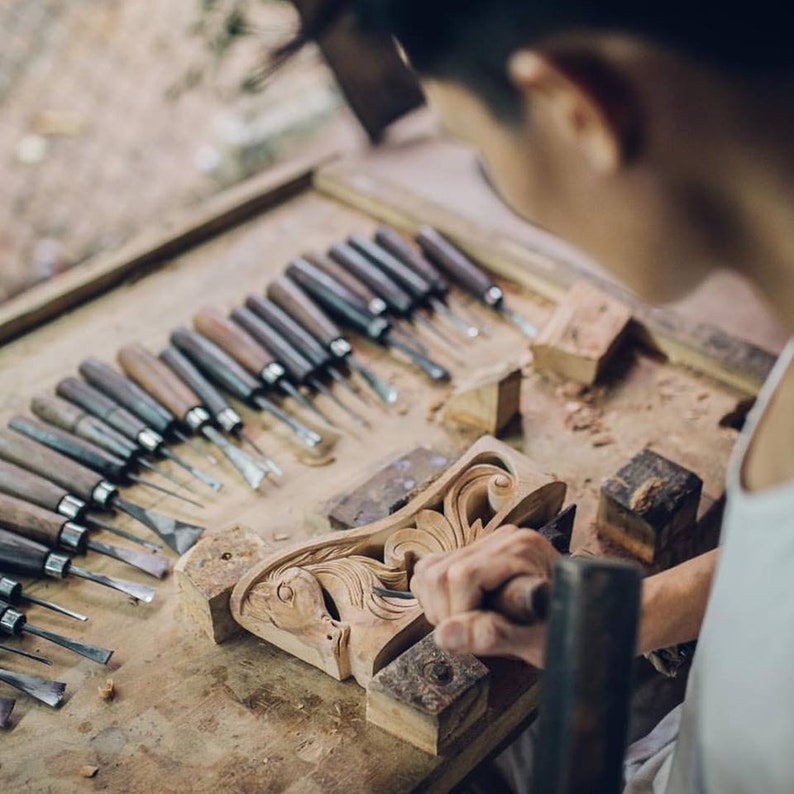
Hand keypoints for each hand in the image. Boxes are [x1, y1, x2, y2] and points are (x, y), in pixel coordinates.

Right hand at [410, 524, 559, 667]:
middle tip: (474, 635)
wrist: (577, 624)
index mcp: (522, 549)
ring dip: (438, 608)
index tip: (476, 638)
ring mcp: (486, 544)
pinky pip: (430, 570)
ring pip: (428, 571)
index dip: (460, 614)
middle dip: (447, 613)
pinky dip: (435, 599)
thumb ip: (494, 636)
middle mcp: (502, 538)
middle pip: (439, 573)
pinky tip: (462, 613)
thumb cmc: (567, 632)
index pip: (461, 576)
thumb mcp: (537, 642)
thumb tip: (445, 635)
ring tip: (471, 625)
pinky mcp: (471, 554)